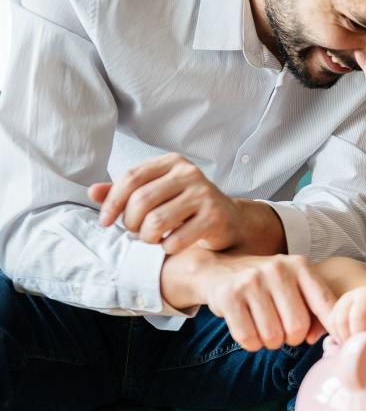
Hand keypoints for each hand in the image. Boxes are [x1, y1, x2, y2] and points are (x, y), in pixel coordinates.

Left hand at [88, 153, 246, 253]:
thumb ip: (125, 192)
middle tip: (135, 232)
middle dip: (130, 223)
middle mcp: (190, 173)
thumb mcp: (157, 194)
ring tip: (152, 239)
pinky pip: (176, 239)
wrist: (229, 220)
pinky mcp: (214, 217)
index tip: (105, 221)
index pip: (131, 177)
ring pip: (156, 221)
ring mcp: (204, 194)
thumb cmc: (186, 207)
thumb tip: (93, 191)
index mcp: (172, 162)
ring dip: (147, 237)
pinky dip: (167, 248)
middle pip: (141, 200)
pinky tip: (171, 245)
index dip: (112, 202)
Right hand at [162, 251, 334, 350]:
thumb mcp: (294, 286)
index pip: (325, 304)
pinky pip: (248, 338)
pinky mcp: (229, 296)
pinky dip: (252, 344)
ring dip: (270, 343)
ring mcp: (252, 281)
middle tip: (283, 332)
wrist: (218, 269)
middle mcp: (278, 269)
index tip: (333, 340)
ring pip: (273, 336)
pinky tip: (250, 331)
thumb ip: (314, 310)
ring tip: (265, 329)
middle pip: (297, 326)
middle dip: (292, 338)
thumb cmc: (266, 285)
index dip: (331, 327)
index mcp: (300, 265)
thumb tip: (316, 338)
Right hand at [326, 287, 365, 343]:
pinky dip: (337, 335)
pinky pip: (332, 322)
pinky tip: (346, 341)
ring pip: (341, 320)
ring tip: (354, 347)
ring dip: (347, 338)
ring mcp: (347, 298)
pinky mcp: (336, 305)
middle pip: (357, 317)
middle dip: (360, 337)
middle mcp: (364, 294)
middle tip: (364, 349)